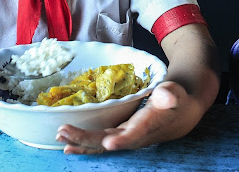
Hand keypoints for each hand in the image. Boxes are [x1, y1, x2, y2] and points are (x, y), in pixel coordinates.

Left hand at [56, 81, 201, 153]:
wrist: (177, 115)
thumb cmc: (176, 100)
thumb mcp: (175, 93)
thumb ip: (170, 94)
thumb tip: (167, 96)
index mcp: (149, 125)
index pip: (136, 135)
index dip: (123, 140)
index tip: (109, 143)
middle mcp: (135, 136)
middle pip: (109, 141)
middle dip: (87, 138)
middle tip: (64, 131)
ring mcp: (125, 138)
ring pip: (100, 145)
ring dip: (80, 142)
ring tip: (60, 136)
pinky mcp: (118, 136)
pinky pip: (99, 144)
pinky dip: (84, 144)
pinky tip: (67, 144)